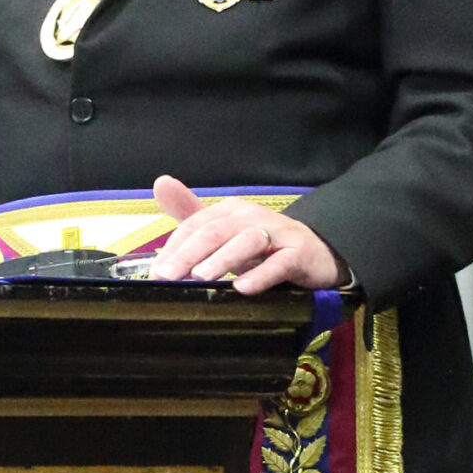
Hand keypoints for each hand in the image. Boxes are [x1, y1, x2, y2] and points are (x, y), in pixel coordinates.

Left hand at [148, 176, 339, 291]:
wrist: (317, 255)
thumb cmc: (263, 247)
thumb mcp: (225, 233)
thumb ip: (192, 214)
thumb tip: (160, 183)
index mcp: (230, 211)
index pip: (196, 225)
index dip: (174, 247)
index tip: (156, 272)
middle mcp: (252, 216)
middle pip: (216, 231)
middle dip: (189, 253)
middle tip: (167, 275)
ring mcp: (278, 233)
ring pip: (247, 241)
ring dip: (223, 259)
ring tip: (201, 276)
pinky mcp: (299, 253)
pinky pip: (280, 263)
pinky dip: (261, 275)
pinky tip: (243, 288)